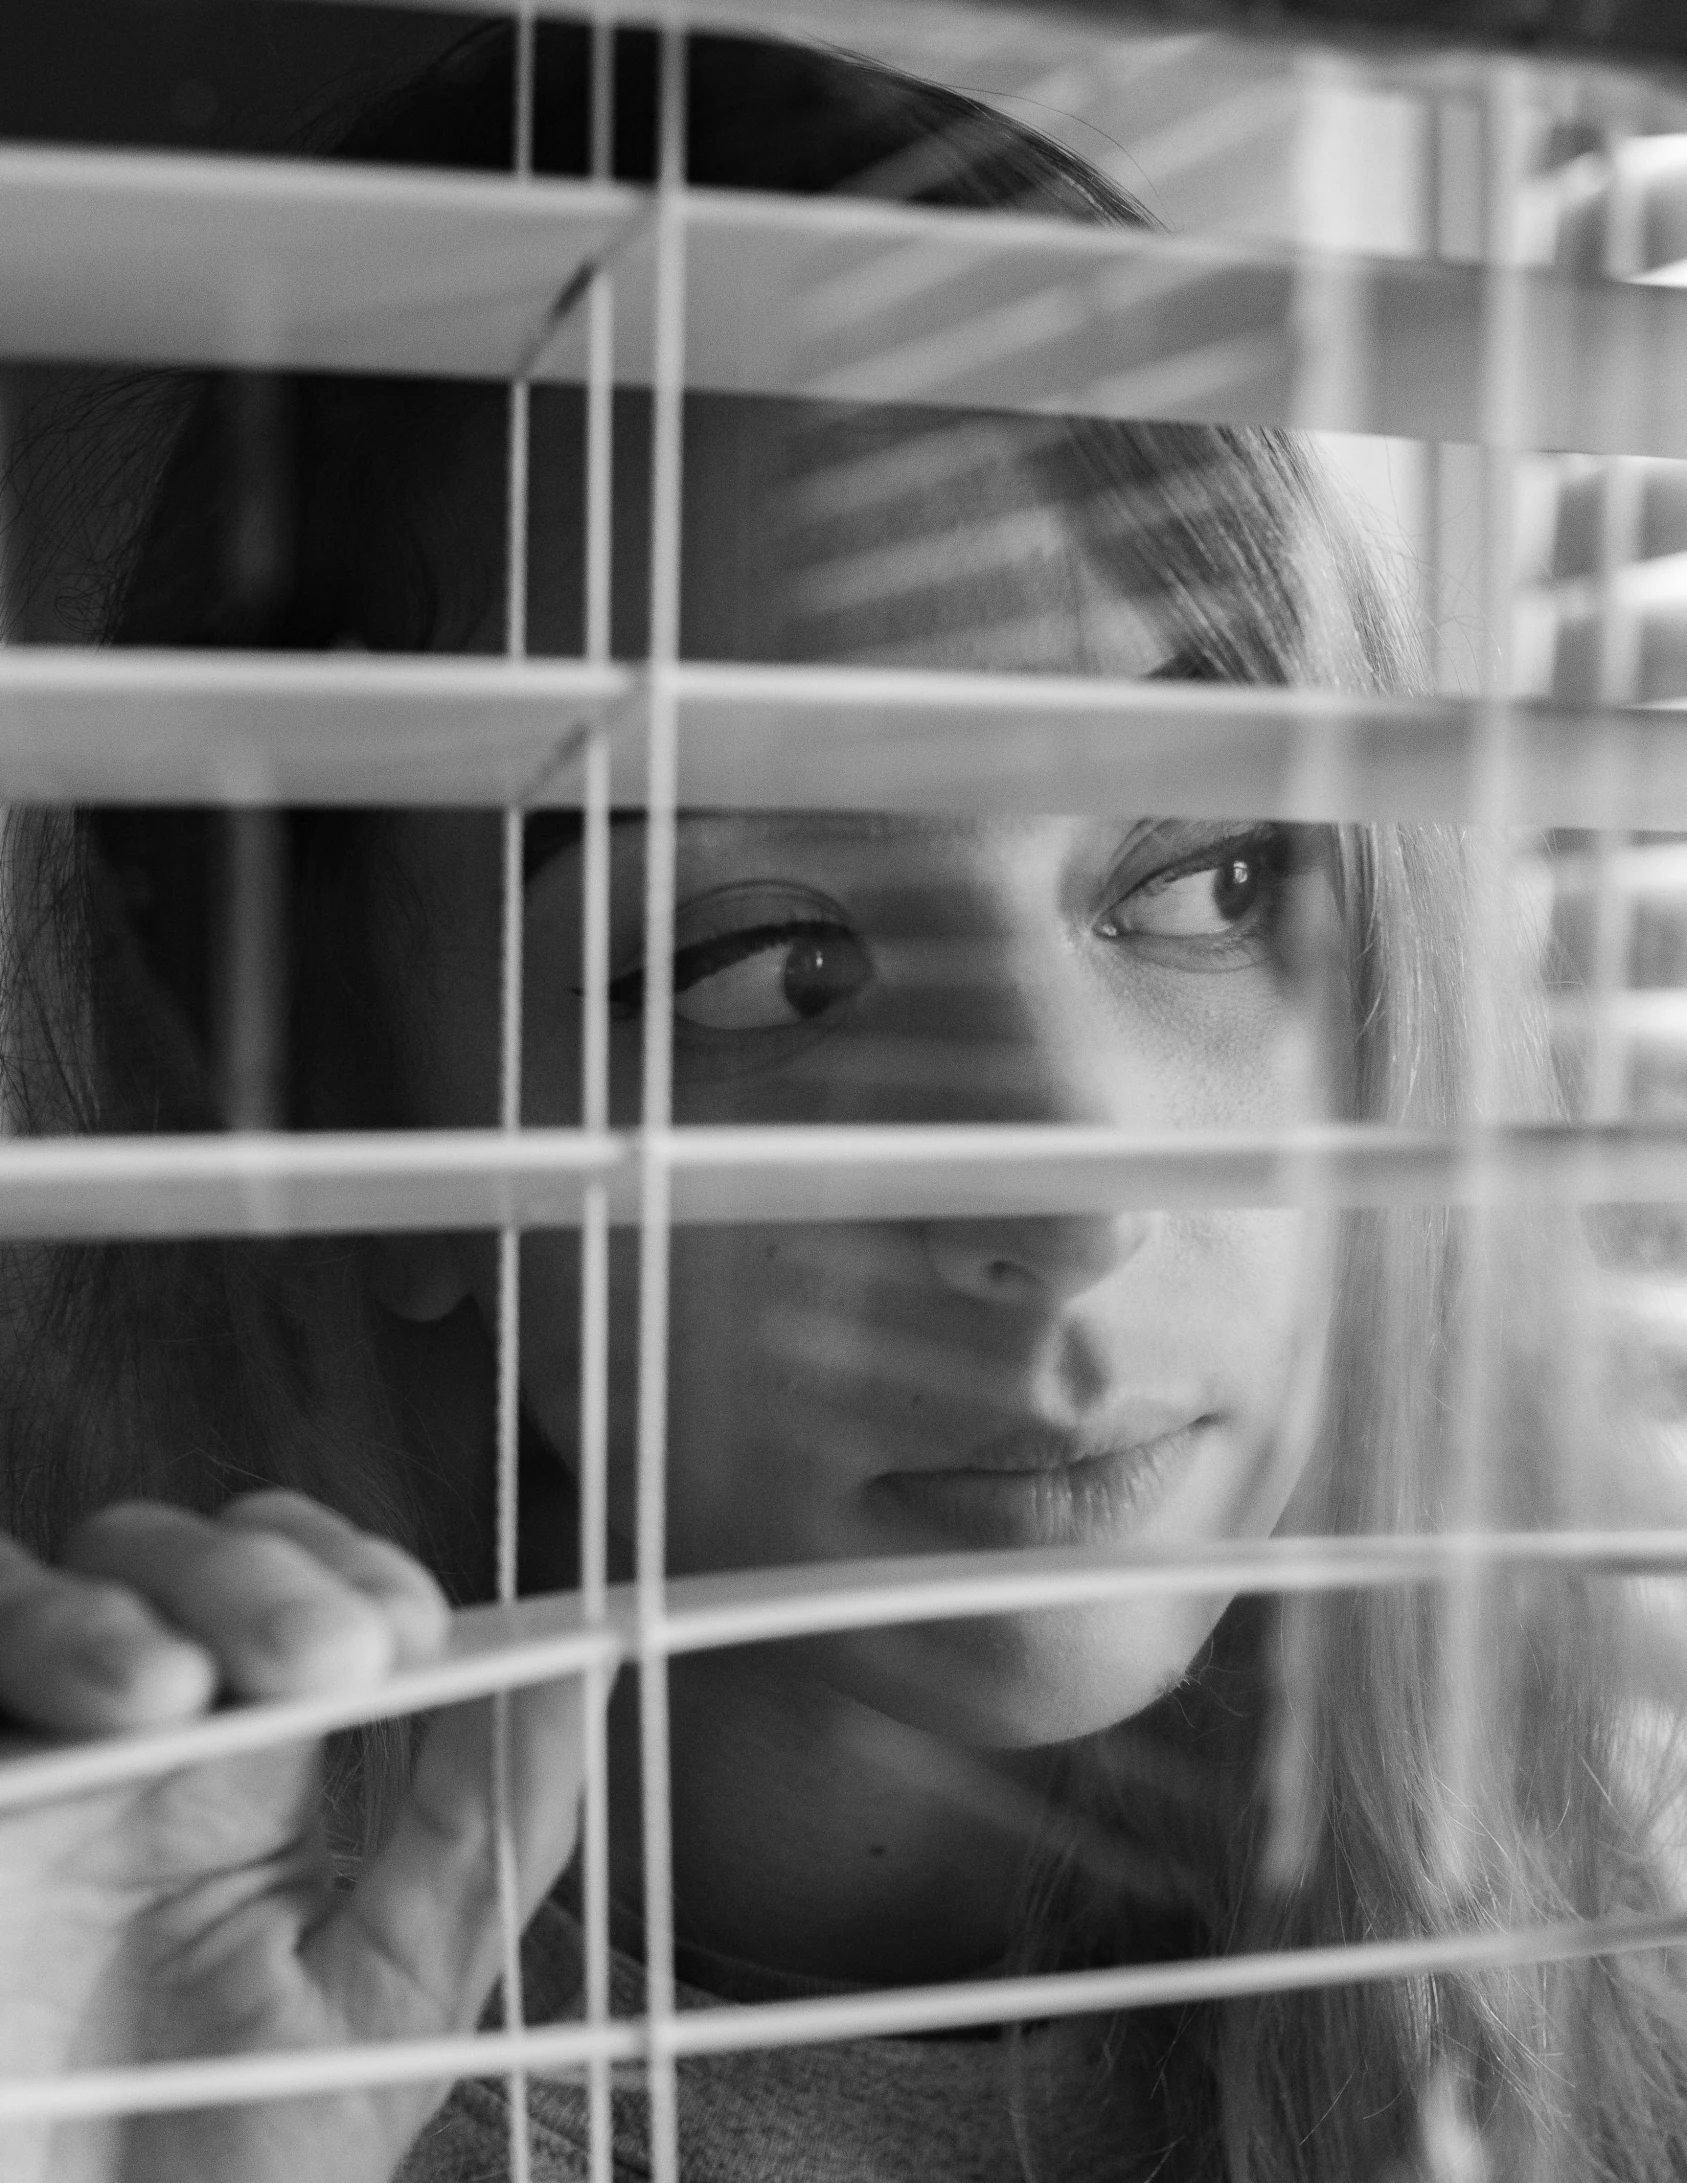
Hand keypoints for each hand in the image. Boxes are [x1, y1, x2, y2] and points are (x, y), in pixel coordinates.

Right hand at [0, 1491, 585, 2182]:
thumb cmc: (224, 2180)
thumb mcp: (386, 2008)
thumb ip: (485, 1831)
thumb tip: (583, 1663)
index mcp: (247, 1779)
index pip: (302, 1590)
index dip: (352, 1572)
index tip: (413, 1630)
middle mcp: (126, 1748)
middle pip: (189, 1558)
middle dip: (266, 1577)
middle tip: (332, 1662)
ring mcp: (25, 1764)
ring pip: (58, 1579)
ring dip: (133, 1602)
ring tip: (176, 1698)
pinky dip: (32, 1634)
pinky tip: (107, 1709)